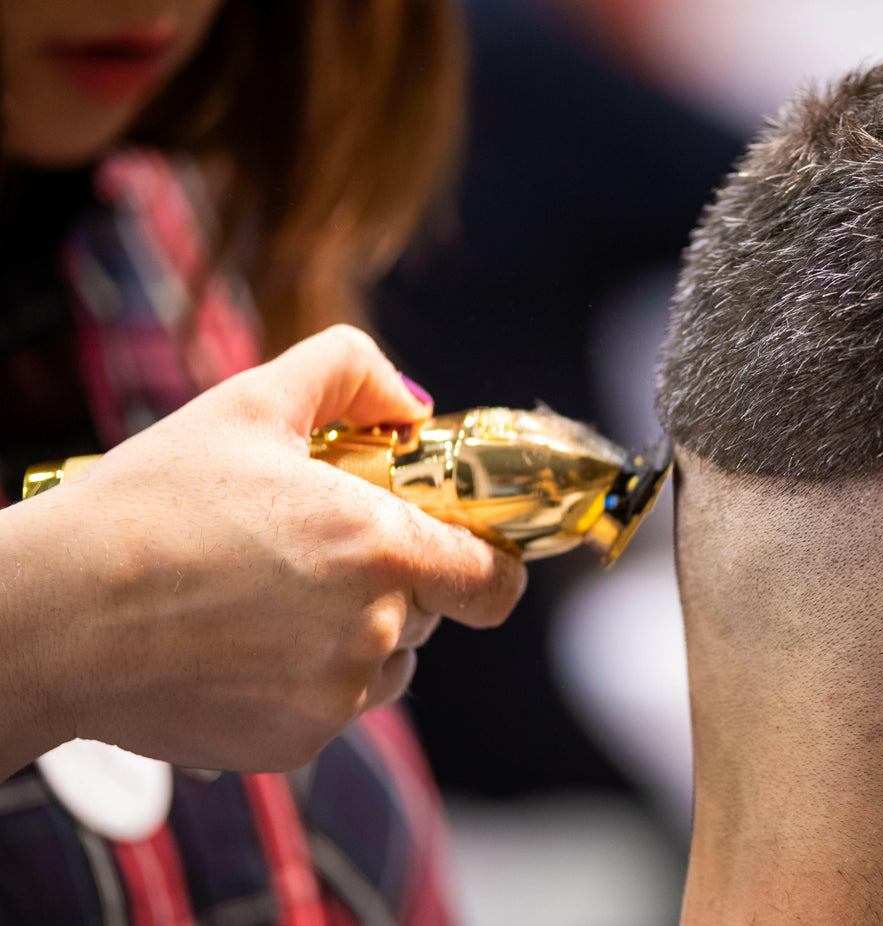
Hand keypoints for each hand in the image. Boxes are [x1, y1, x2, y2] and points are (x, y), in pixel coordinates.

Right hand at [0, 325, 525, 774]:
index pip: (494, 580)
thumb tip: (412, 402)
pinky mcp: (291, 745)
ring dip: (353, 635)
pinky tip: (236, 647)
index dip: (484, 561)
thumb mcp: (251, 404)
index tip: (453, 546)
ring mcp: (334, 697)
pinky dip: (301, 681)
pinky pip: (329, 708)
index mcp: (384, 550)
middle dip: (391, 582)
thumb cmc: (148, 504)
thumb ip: (349, 373)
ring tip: (266, 600)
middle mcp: (374, 633)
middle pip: (427, 613)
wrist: (51, 614)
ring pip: (384, 666)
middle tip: (311, 553)